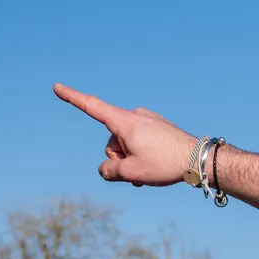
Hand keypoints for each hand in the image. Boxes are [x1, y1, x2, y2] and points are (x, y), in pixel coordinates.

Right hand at [53, 83, 197, 186]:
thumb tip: (105, 169)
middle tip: (139, 172)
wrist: (200, 159)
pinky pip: (140, 143)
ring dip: (132, 160)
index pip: (92, 107)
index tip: (57, 86)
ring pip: (127, 145)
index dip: (72, 98)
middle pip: (112, 141)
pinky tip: (156, 166)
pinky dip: (142, 156)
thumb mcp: (131, 172)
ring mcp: (147, 121)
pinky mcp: (157, 127)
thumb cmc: (166, 164)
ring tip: (151, 171)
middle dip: (119, 159)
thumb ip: (110, 171)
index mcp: (125, 122)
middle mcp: (135, 116)